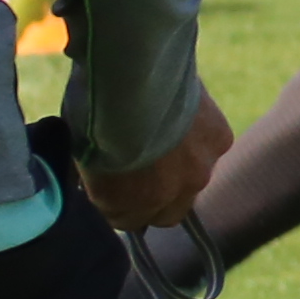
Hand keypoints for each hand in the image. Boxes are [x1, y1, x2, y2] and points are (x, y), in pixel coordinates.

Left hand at [80, 88, 230, 230]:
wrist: (129, 75)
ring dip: (180, 170)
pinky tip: (183, 118)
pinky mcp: (221, 141)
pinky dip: (198, 142)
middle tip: (141, 171)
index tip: (112, 187)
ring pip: (193, 184)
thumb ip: (93, 177)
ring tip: (164, 138)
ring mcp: (201, 170)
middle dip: (155, 200)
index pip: (130, 223)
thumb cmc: (92, 112)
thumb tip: (95, 179)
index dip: (120, 206)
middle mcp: (170, 195)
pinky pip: (210, 151)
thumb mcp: (79, 153)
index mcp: (128, 202)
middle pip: (169, 214)